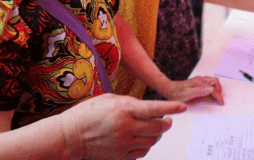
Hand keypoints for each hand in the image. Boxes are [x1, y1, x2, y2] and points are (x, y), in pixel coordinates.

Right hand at [60, 94, 185, 159]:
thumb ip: (132, 103)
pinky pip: (142, 152)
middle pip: (157, 128)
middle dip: (166, 123)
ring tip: (154, 128)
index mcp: (124, 110)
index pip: (154, 109)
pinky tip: (143, 139)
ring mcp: (123, 144)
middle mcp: (125, 127)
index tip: (183, 107)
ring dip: (157, 135)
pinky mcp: (120, 156)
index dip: (171, 109)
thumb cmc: (89, 114)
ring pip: (152, 141)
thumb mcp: (111, 99)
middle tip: (167, 120)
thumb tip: (150, 109)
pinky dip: (147, 146)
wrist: (70, 136)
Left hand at [165, 76, 223, 105]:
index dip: (218, 95)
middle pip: (215, 82)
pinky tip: (212, 92)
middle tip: (220, 99)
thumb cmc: (177, 93)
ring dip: (217, 88)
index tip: (221, 102)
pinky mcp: (197, 82)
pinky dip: (213, 87)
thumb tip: (211, 90)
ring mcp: (199, 80)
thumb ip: (200, 91)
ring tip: (218, 96)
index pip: (213, 88)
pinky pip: (209, 82)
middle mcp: (200, 80)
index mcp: (199, 82)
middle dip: (219, 90)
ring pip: (213, 81)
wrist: (170, 89)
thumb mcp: (188, 95)